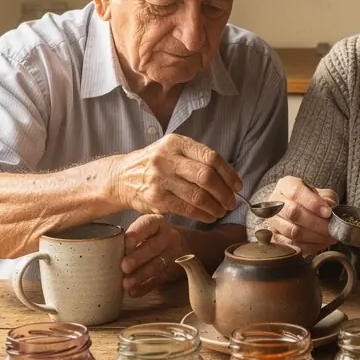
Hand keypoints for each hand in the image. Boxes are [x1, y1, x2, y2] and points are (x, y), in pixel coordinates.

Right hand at [112, 133, 241, 223]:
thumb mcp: (172, 150)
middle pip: (206, 176)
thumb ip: (196, 158)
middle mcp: (167, 159)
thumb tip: (228, 177)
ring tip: (222, 211)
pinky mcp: (156, 199)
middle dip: (224, 192)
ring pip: (198, 195)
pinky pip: (186, 209)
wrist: (121, 177)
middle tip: (232, 202)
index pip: (210, 157)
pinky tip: (209, 216)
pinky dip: (202, 215)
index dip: (228, 173)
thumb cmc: (154, 164)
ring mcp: (160, 179)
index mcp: (176, 143)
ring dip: (215, 206)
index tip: (238, 185)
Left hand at [121, 214, 184, 296]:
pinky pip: (159, 280)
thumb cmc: (151, 236)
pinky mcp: (171, 271)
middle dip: (138, 258)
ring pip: (156, 265)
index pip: (148, 225)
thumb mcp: (144, 228)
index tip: (125, 243)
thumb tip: (104, 247)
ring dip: (140, 275)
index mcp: (157, 223)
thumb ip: (129, 235)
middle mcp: (167, 237)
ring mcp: (171, 255)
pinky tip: (133, 292)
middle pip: (153, 247)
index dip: (137, 234)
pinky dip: (145, 287)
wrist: (180, 244)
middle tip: (124, 266)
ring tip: (126, 283)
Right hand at [264, 176, 337, 255]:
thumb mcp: (320, 192)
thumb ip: (326, 198)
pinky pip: (291, 245)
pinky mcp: (276, 237)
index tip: (328, 212)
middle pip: (293, 213)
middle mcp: (276, 202)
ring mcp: (274, 221)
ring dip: (314, 236)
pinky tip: (321, 243)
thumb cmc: (309, 199)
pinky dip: (309, 246)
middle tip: (331, 228)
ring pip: (292, 231)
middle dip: (316, 223)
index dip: (313, 203)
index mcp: (286, 185)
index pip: (296, 192)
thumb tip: (330, 207)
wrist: (295, 208)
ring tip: (329, 237)